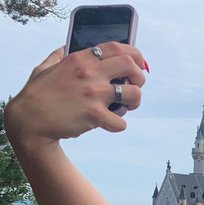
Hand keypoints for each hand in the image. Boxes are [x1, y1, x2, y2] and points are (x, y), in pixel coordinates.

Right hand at [5, 43, 145, 149]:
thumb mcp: (46, 67)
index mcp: (80, 59)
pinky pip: (121, 122)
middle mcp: (89, 73)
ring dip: (135, 102)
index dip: (135, 55)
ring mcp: (93, 93)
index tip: (140, 64)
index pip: (116, 47)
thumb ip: (59, 55)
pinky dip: (118, 125)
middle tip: (134, 86)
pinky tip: (109, 123)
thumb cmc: (38, 94)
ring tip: (125, 106)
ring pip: (134, 94)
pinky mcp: (94, 114)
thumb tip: (65, 46)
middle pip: (131, 66)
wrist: (30, 119)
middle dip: (140, 77)